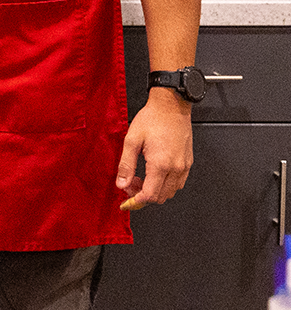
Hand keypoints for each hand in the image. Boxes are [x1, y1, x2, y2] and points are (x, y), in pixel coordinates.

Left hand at [117, 88, 193, 209]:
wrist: (172, 107)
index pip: (150, 195)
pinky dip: (165, 185)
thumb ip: (126, 165)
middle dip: (143, 196)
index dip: (135, 201)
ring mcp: (184, 166)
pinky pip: (178, 183)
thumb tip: (122, 184)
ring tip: (141, 178)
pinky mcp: (188, 162)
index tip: (126, 202)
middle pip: (160, 197)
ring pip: (170, 192)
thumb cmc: (152, 119)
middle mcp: (176, 168)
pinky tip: (154, 174)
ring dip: (155, 191)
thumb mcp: (131, 140)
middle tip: (130, 184)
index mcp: (161, 164)